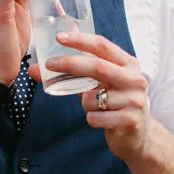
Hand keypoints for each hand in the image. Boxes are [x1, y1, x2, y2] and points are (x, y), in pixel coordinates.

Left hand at [40, 32, 154, 159]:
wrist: (139, 136)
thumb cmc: (114, 104)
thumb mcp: (99, 85)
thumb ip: (72, 76)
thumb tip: (35, 70)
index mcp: (128, 64)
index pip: (102, 46)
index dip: (80, 40)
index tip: (59, 37)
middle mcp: (135, 79)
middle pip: (97, 66)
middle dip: (70, 64)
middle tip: (49, 64)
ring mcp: (134, 100)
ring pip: (91, 98)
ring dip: (84, 103)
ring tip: (97, 108)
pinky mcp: (130, 121)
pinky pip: (95, 117)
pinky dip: (91, 119)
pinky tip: (102, 120)